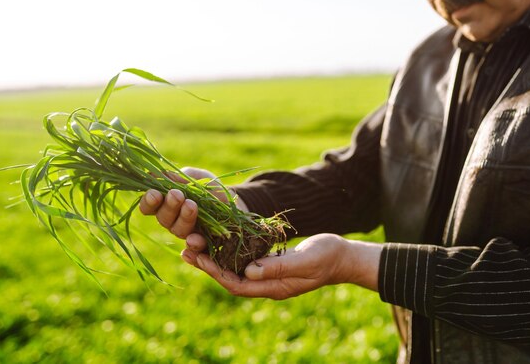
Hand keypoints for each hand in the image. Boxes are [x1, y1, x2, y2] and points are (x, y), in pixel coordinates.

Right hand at [138, 166, 247, 239]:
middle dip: (169, 206)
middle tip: (176, 194)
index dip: (149, 202)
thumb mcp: (197, 178)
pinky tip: (195, 239)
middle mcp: (173, 220)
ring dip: (183, 218)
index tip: (154, 193)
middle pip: (164, 219)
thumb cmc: (210, 187)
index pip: (150, 207)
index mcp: (166, 203)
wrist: (235, 201)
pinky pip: (195, 250)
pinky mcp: (203, 244)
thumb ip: (179, 178)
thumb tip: (157, 174)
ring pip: (178, 230)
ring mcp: (187, 233)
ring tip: (191, 205)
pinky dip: (194, 246)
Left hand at [181, 233, 382, 299]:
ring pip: (234, 271)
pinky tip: (218, 242)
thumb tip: (248, 270)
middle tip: (186, 250)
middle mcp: (267, 285)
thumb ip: (279, 266)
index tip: (198, 258)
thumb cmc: (328, 256)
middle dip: (207, 266)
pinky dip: (228, 253)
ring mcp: (269, 276)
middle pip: (230, 279)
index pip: (237, 284)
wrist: (344, 258)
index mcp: (274, 287)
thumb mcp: (305, 259)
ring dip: (214, 260)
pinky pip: (244, 263)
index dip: (216, 272)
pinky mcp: (271, 265)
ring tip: (194, 246)